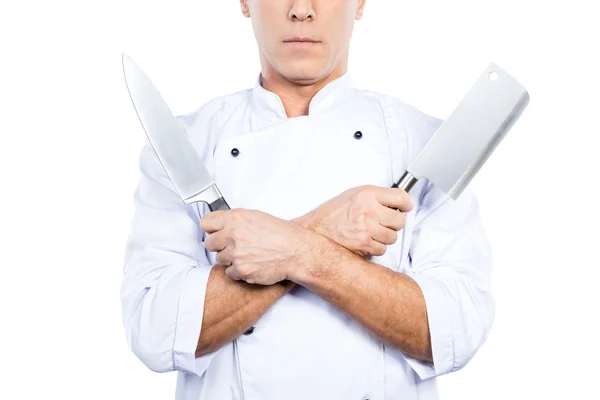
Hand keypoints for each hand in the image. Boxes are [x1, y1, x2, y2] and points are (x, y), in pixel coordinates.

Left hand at [201, 209, 312, 284]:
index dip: (211, 229)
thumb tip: (221, 225)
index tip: (215, 232)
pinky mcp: (241, 270)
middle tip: (233, 246)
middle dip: (219, 246)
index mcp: (236, 218)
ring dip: (230, 259)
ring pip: (219, 259)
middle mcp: (233, 235)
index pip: (206, 223)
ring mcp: (236, 254)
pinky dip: (238, 272)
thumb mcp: (257, 217)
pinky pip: (229, 273)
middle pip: (209, 243)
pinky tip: (251, 264)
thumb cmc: (282, 234)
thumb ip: (236, 220)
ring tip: (247, 255)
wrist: (297, 252)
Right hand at [293, 185, 413, 256]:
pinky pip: (382, 249)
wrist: (314, 230)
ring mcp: (366, 229)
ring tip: (372, 232)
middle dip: (395, 223)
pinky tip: (366, 241)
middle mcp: (368, 210)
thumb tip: (399, 201)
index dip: (407, 204)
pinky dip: (376, 247)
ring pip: (393, 237)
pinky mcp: (363, 245)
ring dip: (385, 237)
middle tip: (385, 222)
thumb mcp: (353, 195)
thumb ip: (375, 196)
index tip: (406, 207)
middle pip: (400, 220)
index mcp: (367, 194)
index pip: (401, 197)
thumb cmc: (332, 213)